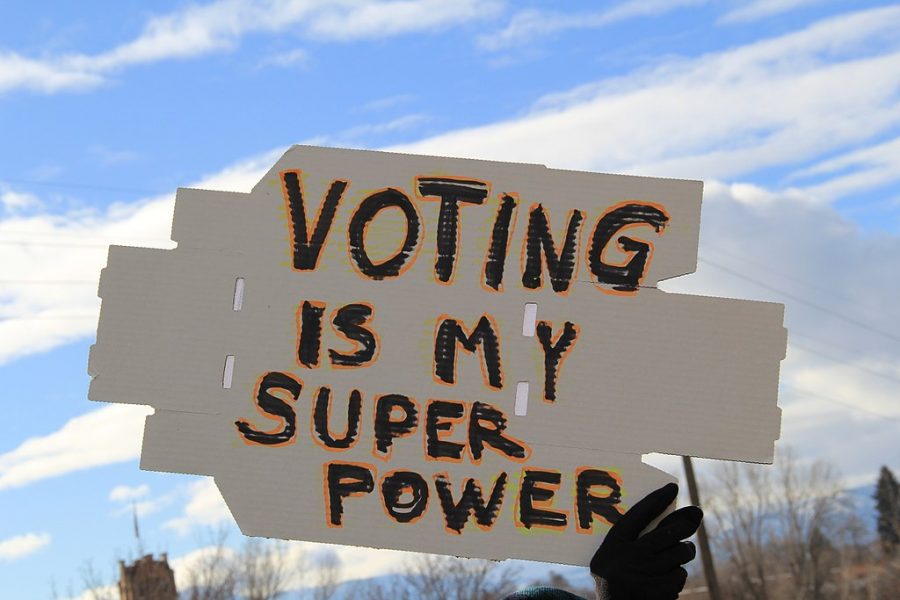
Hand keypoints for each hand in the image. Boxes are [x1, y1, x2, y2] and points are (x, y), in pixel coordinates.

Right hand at [590, 482, 701, 599]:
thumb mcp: (619, 558)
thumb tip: (685, 517)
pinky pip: (679, 575)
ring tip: (678, 555)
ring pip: (679, 554)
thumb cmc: (620, 580)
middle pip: (667, 533)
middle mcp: (626, 558)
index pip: (637, 515)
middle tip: (695, 515)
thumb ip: (643, 539)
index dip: (656, 500)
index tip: (672, 487)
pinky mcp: (656, 593)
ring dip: (684, 553)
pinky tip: (666, 582)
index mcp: (612, 545)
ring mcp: (642, 576)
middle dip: (685, 524)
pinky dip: (677, 577)